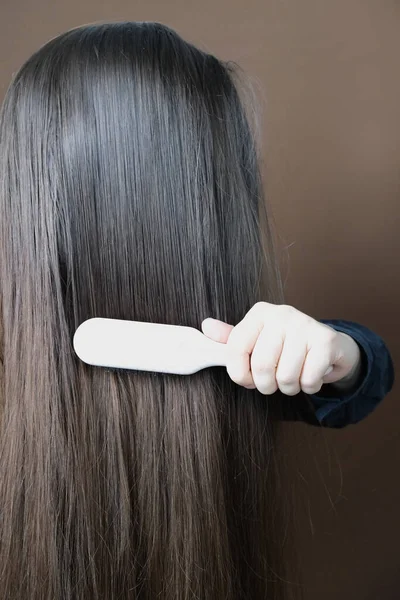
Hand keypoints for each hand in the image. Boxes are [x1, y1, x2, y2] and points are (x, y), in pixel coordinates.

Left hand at [201, 302, 361, 395]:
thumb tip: (206, 326)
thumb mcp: (256, 340)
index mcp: (260, 313)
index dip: (239, 374)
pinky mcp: (326, 340)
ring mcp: (305, 324)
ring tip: (294, 376)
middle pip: (261, 366)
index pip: (235, 349)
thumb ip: (231, 339)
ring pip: (286, 377)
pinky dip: (309, 387)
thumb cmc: (287, 346)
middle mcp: (281, 314)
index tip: (248, 379)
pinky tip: (311, 374)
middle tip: (274, 382)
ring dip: (289, 388)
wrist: (329, 346)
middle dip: (266, 385)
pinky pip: (309, 380)